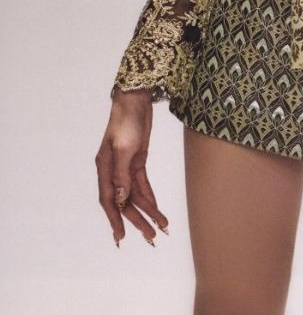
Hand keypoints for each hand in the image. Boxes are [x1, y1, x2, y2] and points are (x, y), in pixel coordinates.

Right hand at [95, 90, 168, 246]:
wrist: (136, 101)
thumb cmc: (126, 121)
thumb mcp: (125, 148)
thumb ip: (122, 174)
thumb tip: (121, 199)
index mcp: (104, 168)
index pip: (109, 200)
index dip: (115, 219)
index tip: (121, 236)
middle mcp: (113, 171)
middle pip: (124, 201)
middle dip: (137, 220)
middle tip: (151, 237)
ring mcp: (125, 167)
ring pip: (136, 195)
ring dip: (148, 211)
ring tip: (161, 227)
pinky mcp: (137, 162)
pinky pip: (143, 185)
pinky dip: (150, 197)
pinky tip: (157, 209)